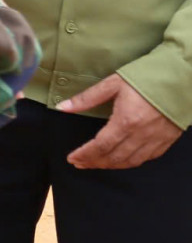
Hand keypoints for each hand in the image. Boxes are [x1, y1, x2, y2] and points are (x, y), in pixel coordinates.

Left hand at [60, 74, 183, 169]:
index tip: (72, 159)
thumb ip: (86, 98)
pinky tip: (122, 159)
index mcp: (126, 121)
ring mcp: (156, 139)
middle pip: (114, 157)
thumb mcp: (113, 83)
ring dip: (111, 165)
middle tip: (80, 163)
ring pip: (131, 161)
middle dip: (94, 162)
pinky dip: (131, 162)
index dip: (85, 155)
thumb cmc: (146, 77)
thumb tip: (62, 107)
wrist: (182, 77)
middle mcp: (141, 135)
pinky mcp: (167, 140)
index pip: (100, 146)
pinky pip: (147, 157)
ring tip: (96, 163)